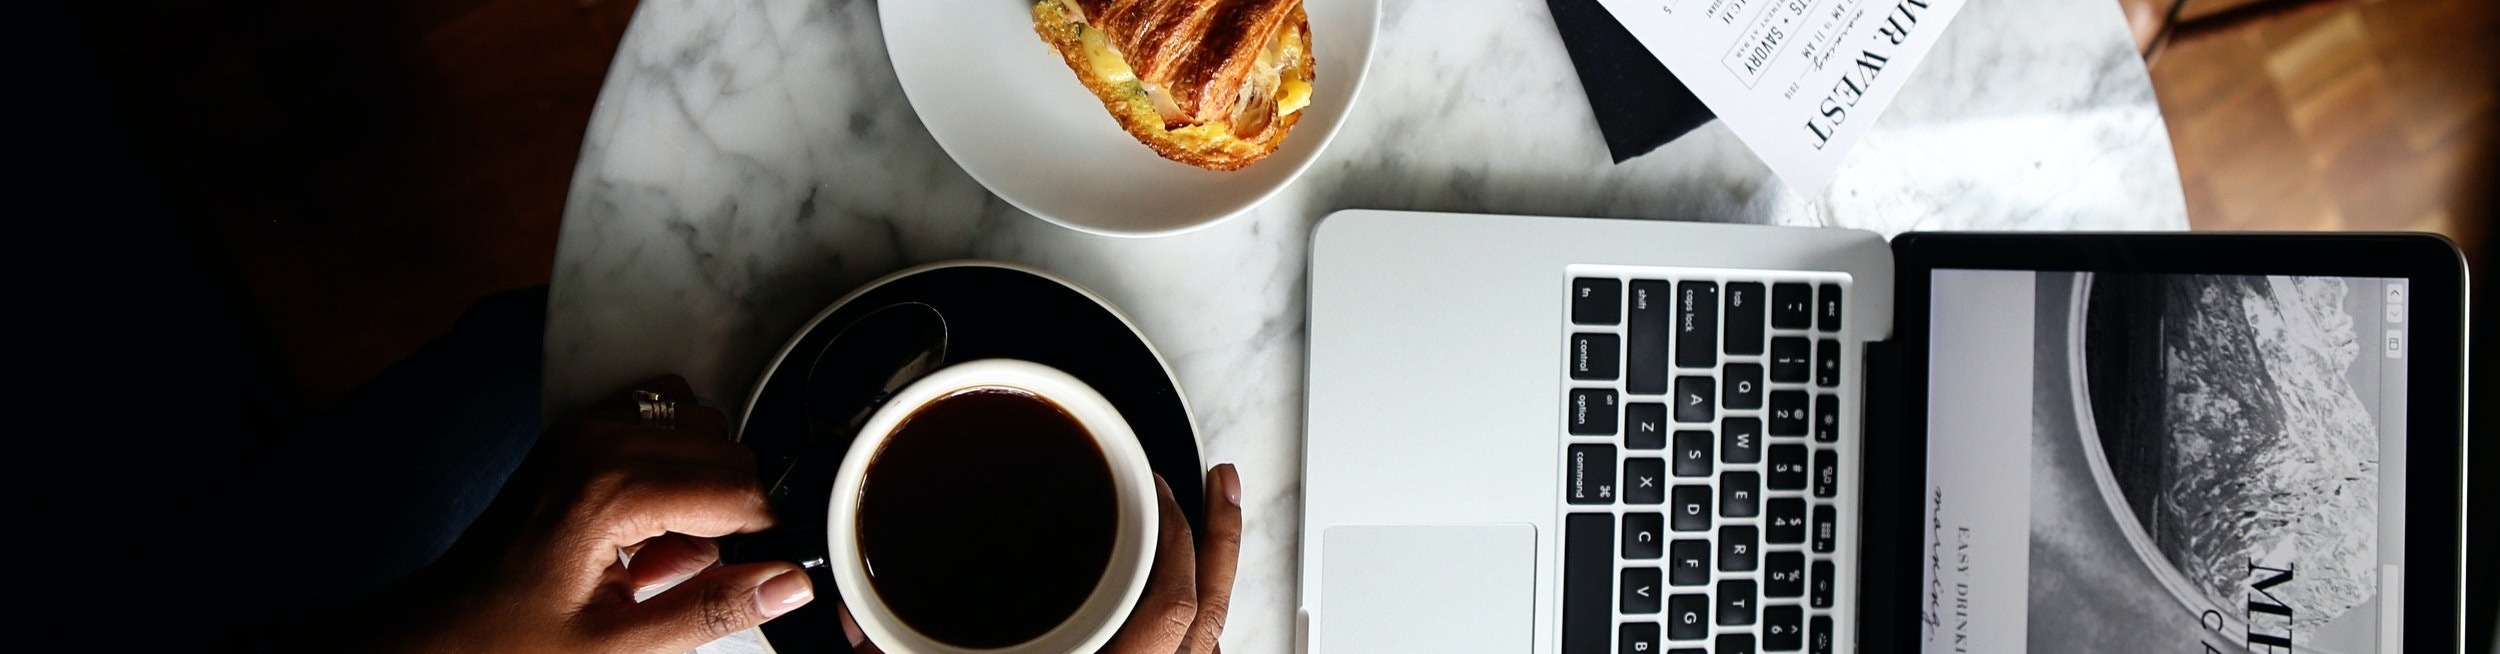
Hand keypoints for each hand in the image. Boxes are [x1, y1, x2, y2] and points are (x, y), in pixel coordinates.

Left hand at [292, 376, 816, 653]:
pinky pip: (665, 408)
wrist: (442, 628)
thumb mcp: (619, 647)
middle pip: (730, 453)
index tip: (741, 579)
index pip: (742, 493)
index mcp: (610, 493)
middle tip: (677, 572)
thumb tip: (788, 584)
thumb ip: (712, 610)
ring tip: (656, 544)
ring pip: (705, 425)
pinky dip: (675, 450)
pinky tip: (649, 507)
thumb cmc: (511, 639)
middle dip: (728, 515)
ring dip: (702, 481)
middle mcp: (599, 442)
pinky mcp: (579, 426)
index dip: (758, 542)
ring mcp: (586, 427)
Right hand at [839, 463, 1245, 653]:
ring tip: (1206, 534)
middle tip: (1216, 484)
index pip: (1175, 605)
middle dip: (1220, 539)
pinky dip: (1191, 635)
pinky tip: (1177, 613)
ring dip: (1212, 584)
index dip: (1182, 540)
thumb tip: (858, 620)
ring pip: (1209, 645)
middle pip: (1212, 613)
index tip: (1163, 494)